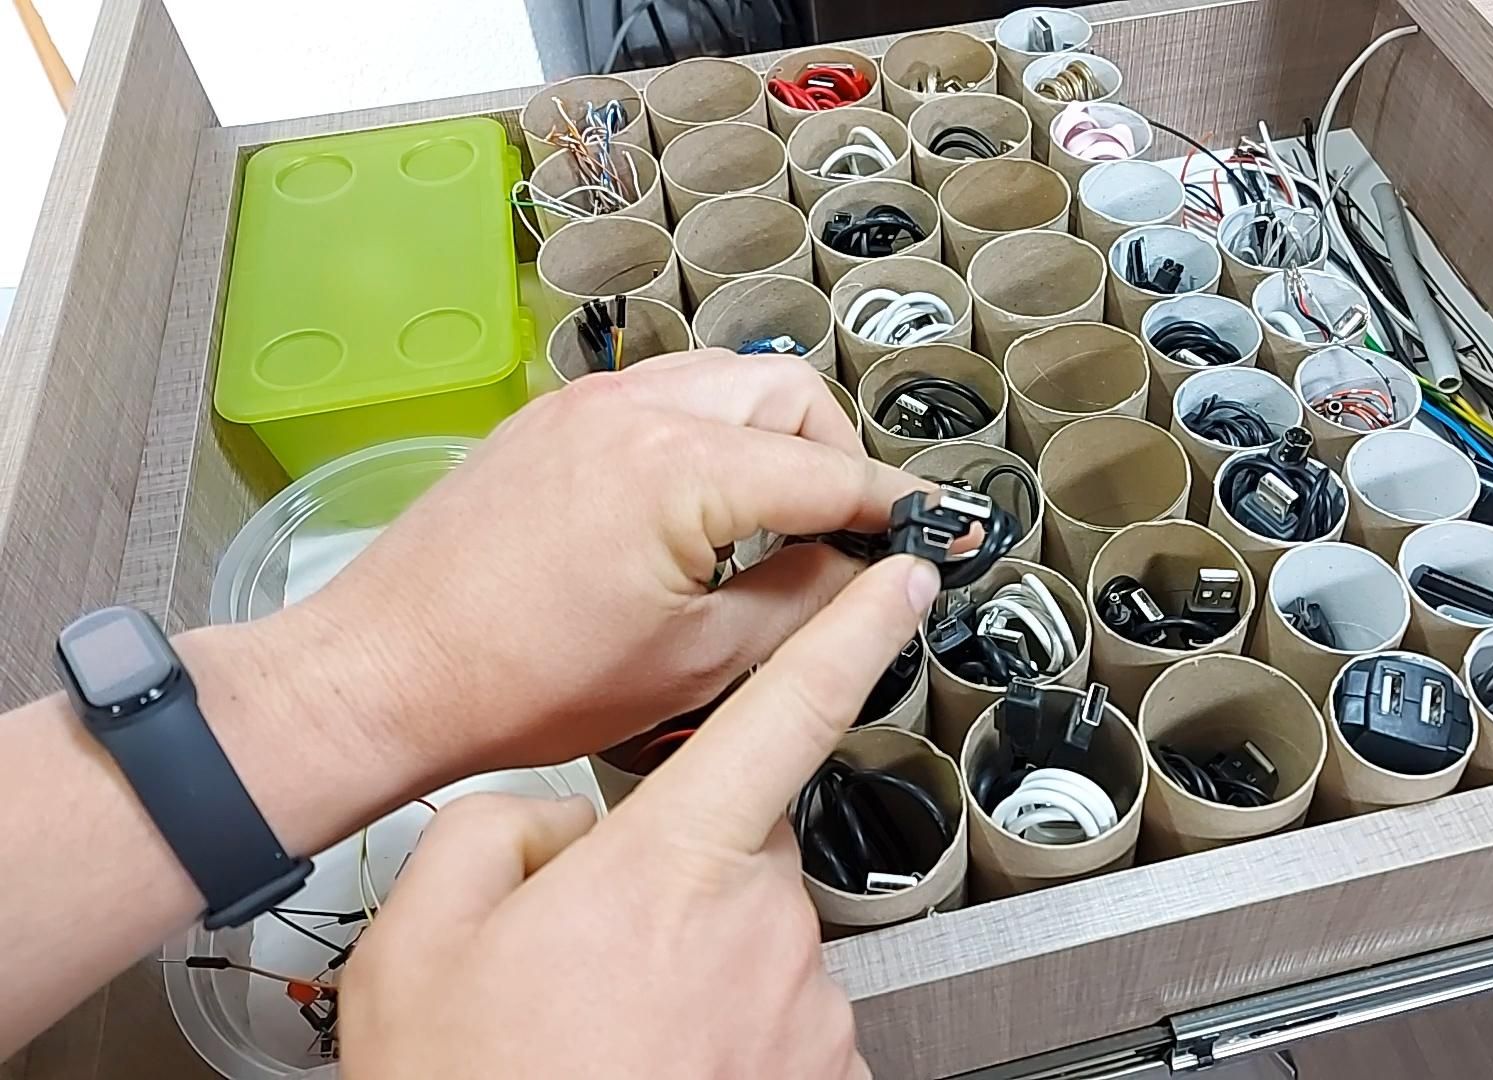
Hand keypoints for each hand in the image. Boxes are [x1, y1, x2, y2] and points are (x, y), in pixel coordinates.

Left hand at [253, 351, 926, 778]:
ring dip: (773, 433)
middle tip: (851, 531)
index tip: (937, 526)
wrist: (386, 672)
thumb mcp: (695, 662)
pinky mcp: (551, 417)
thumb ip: (802, 604)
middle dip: (835, 455)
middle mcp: (636, 410)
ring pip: (727, 378)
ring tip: (778, 515)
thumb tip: (864, 573)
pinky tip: (702, 501)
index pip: (828, 471)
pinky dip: (709, 429)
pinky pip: (663, 392)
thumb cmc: (517, 682)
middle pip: (788, 393)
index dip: (896, 504)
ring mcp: (586, 404)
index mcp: (681, 470)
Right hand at [339, 555, 939, 1078]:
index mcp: (671, 867)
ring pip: (758, 937)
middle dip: (680, 870)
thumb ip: (499, 829)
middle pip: (742, 844)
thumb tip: (562, 822)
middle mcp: (763, 930)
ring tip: (607, 1026)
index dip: (851, 633)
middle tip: (589, 946)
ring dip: (698, 962)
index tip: (903, 581)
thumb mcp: (422, 936)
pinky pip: (779, 1014)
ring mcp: (803, 1012)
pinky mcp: (825, 1073)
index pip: (785, 713)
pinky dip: (726, 1030)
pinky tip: (652, 1061)